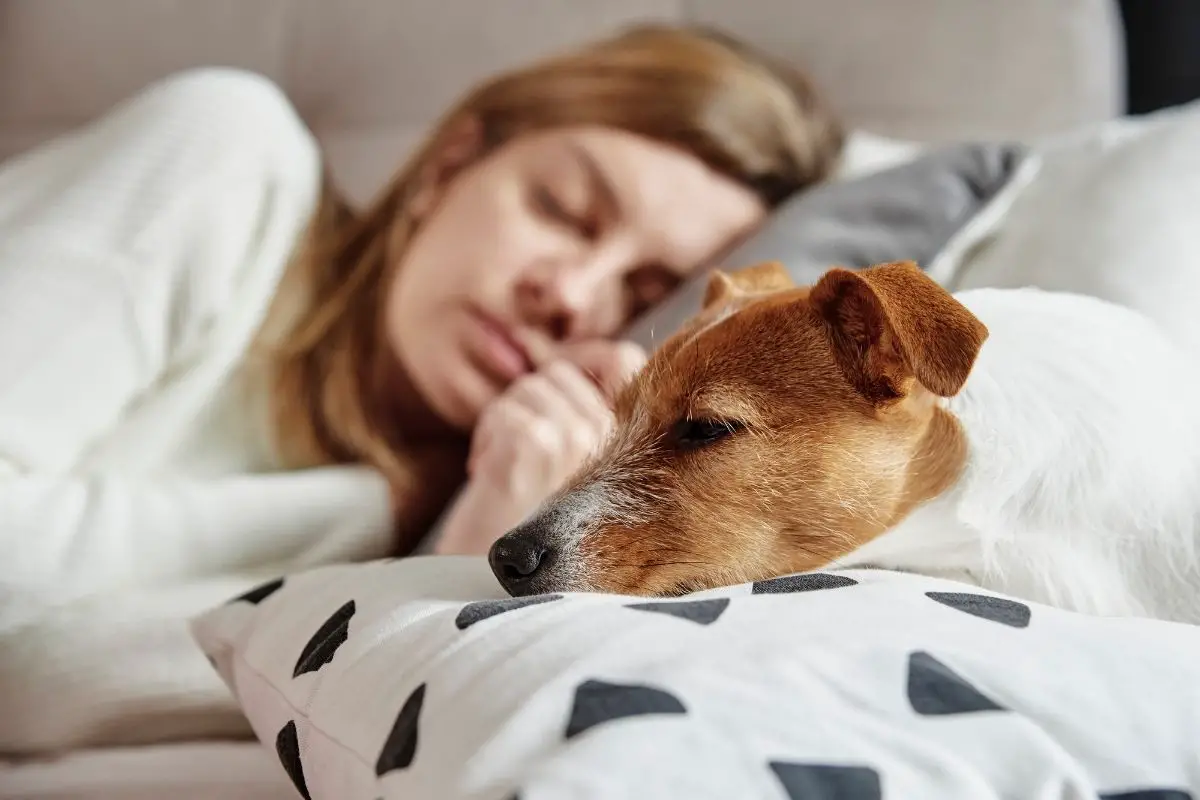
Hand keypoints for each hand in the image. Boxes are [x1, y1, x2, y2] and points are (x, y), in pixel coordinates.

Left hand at [432, 340, 645, 554]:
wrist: (496, 587)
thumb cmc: (531, 528)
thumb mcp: (573, 465)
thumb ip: (588, 414)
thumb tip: (588, 354)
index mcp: (631, 442)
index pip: (622, 357)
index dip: (582, 364)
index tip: (549, 412)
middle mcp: (614, 440)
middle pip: (561, 373)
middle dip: (528, 408)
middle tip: (521, 460)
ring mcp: (576, 442)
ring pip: (529, 387)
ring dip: (504, 424)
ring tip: (508, 472)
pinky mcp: (534, 446)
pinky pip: (504, 408)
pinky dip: (485, 437)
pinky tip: (490, 476)